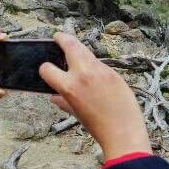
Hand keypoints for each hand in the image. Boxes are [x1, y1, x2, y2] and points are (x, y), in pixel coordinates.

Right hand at [39, 33, 151, 161]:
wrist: (123, 131)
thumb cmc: (98, 127)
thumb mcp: (76, 114)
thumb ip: (63, 102)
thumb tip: (54, 97)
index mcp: (69, 87)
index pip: (47, 69)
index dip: (45, 69)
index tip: (46, 68)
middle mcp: (84, 74)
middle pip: (70, 45)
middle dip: (62, 38)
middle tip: (58, 37)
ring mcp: (101, 71)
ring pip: (86, 51)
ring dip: (79, 49)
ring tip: (74, 50)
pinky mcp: (114, 72)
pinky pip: (100, 63)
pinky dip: (93, 64)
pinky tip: (93, 71)